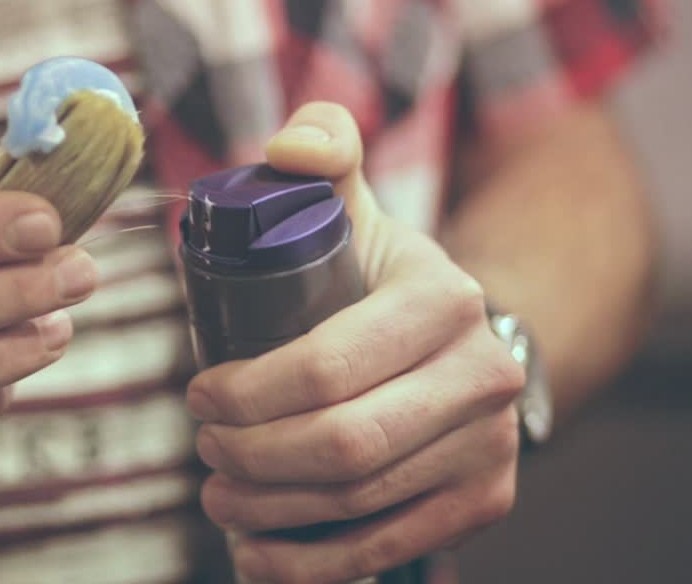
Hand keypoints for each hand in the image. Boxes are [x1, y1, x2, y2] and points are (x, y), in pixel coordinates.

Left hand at [185, 104, 525, 582]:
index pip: (327, 365)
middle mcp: (484, 374)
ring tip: (217, 494)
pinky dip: (310, 562)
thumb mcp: (352, 206)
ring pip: (357, 501)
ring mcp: (493, 445)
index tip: (198, 395)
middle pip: (341, 444)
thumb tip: (286, 149)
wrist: (461, 338)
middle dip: (250, 456)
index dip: (246, 393)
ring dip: (267, 512)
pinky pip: (388, 548)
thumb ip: (320, 148)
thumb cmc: (377, 275)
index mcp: (443, 299)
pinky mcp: (486, 500)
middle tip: (204, 447)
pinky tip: (257, 552)